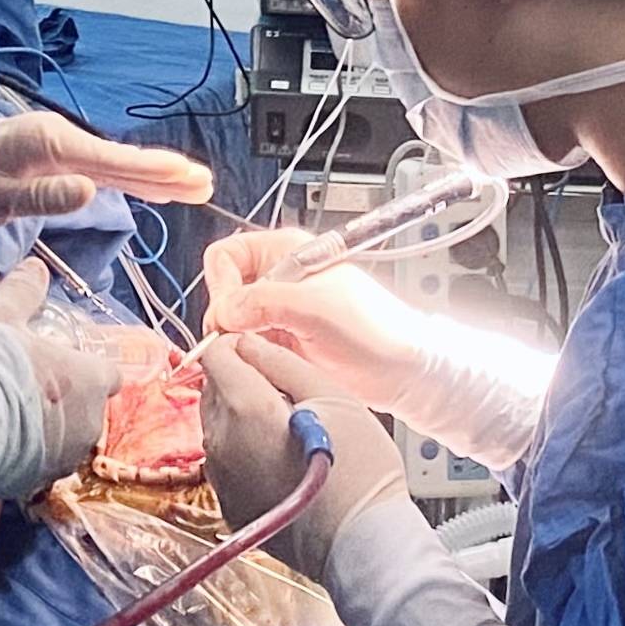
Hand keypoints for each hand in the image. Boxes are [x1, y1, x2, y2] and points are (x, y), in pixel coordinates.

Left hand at [0, 107, 213, 227]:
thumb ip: (40, 195)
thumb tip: (88, 191)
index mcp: (48, 143)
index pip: (113, 160)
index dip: (154, 170)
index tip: (190, 175)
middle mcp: (59, 139)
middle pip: (122, 160)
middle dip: (166, 172)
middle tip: (207, 183)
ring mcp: (57, 147)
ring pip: (116, 165)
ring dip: (155, 175)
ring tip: (194, 185)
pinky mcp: (53, 158)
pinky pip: (101, 169)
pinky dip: (131, 177)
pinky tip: (151, 186)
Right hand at [0, 255, 121, 500]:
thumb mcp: (2, 317)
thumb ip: (23, 291)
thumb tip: (36, 266)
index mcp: (91, 381)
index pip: (110, 375)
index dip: (90, 369)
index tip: (66, 364)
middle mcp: (89, 423)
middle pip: (89, 410)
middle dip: (66, 401)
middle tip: (27, 385)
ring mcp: (65, 458)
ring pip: (65, 441)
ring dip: (46, 429)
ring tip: (8, 414)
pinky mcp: (38, 483)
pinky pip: (39, 465)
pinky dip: (25, 454)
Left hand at [192, 335, 406, 579]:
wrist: (362, 544)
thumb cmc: (360, 471)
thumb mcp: (334, 397)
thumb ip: (282, 362)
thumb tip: (247, 343)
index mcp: (244, 407)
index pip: (215, 353)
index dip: (238, 346)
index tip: (263, 356)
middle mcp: (221, 440)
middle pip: (213, 388)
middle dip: (241, 382)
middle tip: (285, 396)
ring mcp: (220, 476)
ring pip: (217, 425)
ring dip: (242, 418)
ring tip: (287, 431)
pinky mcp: (228, 503)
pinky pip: (226, 461)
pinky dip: (245, 453)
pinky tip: (282, 462)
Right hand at [201, 233, 437, 409]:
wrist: (403, 373)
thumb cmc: (376, 331)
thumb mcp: (316, 308)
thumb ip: (264, 302)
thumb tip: (222, 311)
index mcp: (285, 252)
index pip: (225, 255)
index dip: (221, 284)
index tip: (230, 314)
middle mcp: (278, 279)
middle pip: (224, 290)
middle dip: (226, 316)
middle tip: (239, 340)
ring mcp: (280, 312)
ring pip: (232, 321)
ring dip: (236, 340)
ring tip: (257, 354)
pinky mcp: (283, 341)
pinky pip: (247, 345)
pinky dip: (247, 356)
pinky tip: (263, 365)